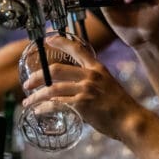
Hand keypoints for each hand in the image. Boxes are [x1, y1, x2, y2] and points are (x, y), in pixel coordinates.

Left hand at [21, 33, 140, 139]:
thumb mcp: (108, 85)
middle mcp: (90, 75)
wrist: (131, 120)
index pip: (77, 48)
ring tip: (28, 102)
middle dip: (38, 76)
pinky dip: (44, 107)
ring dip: (36, 96)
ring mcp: (86, 89)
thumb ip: (92, 83)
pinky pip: (57, 104)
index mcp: (97, 68)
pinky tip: (38, 111)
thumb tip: (74, 88)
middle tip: (27, 83)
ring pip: (52, 89)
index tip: (49, 38)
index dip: (61, 41)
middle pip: (56, 70)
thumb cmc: (120, 106)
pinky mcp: (82, 105)